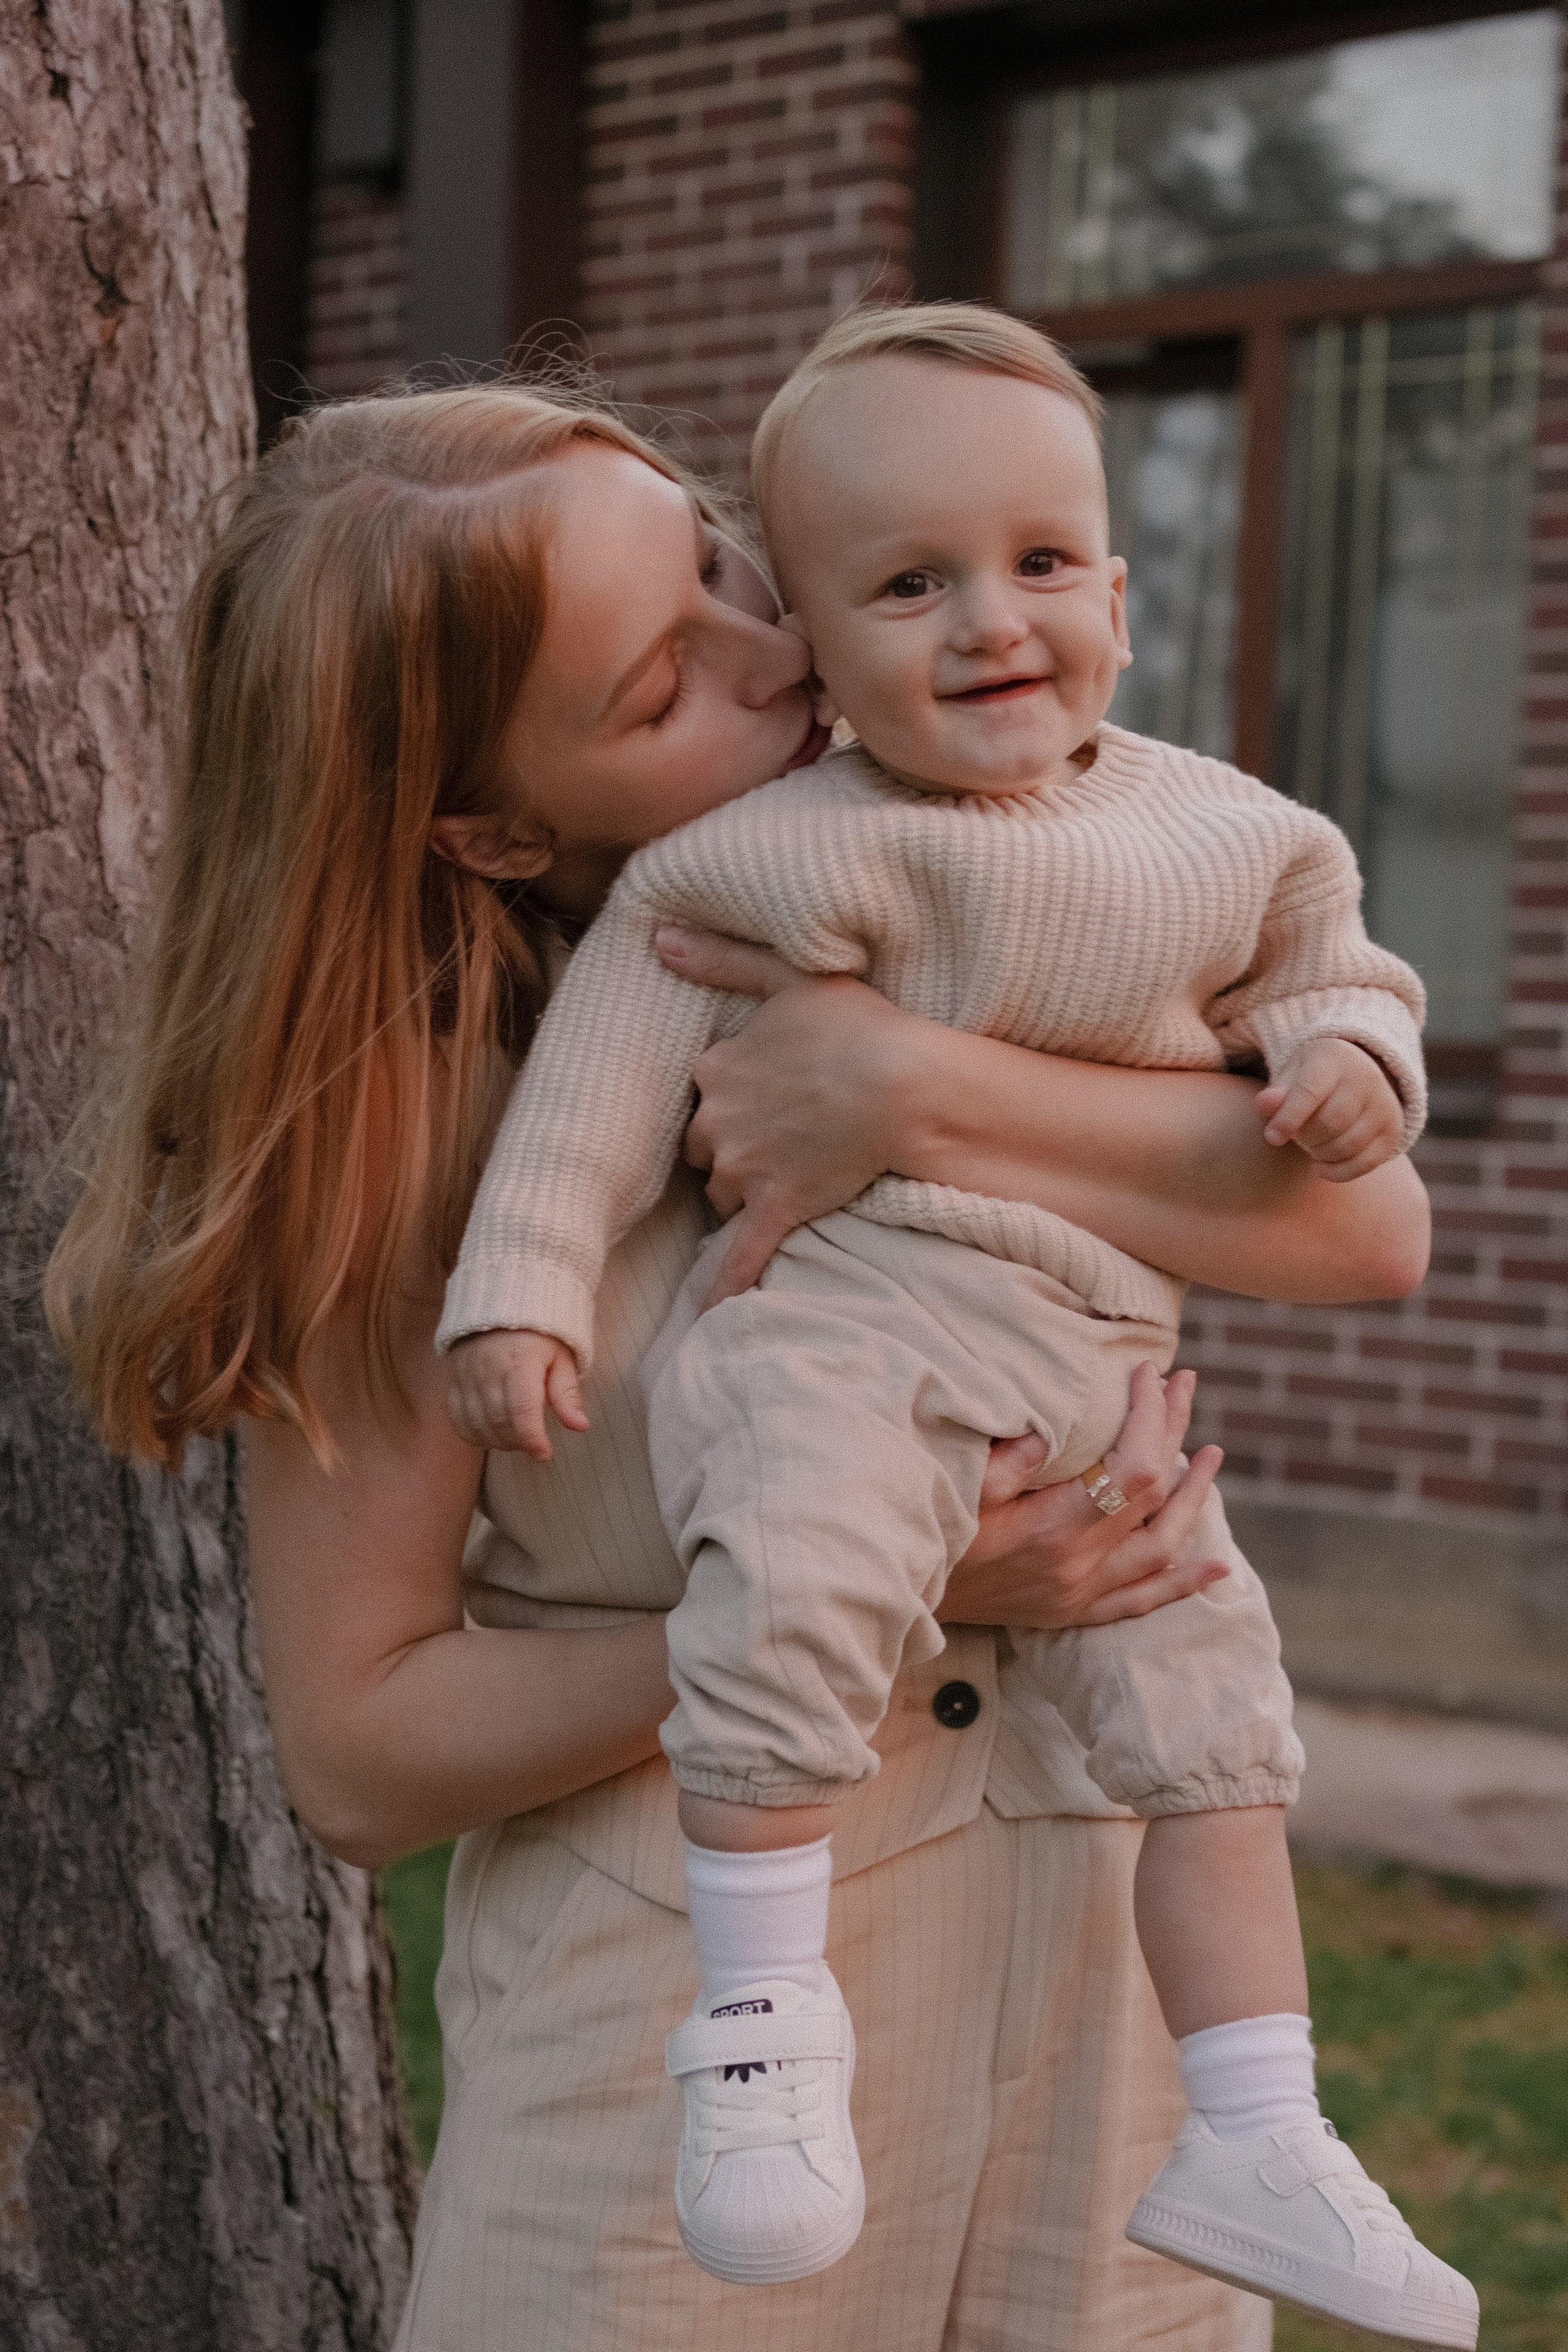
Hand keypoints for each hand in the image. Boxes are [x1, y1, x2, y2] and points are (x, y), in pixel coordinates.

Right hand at [444, 1328, 588, 1458]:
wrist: (500, 1305)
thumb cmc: (537, 1334)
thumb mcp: (561, 1357)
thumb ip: (567, 1394)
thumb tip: (580, 1425)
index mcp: (519, 1359)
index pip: (521, 1408)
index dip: (532, 1438)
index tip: (544, 1454)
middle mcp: (487, 1368)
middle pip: (499, 1421)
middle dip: (519, 1442)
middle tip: (535, 1443)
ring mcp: (465, 1375)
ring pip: (477, 1425)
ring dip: (499, 1442)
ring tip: (517, 1438)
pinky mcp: (452, 1381)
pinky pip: (458, 1420)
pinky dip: (475, 1435)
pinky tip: (493, 1434)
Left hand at [655, 925, 921, 1301]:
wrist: (903, 1084)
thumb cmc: (856, 1025)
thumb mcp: (787, 973)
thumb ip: (721, 957)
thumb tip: (657, 938)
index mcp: (717, 1067)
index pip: (702, 1094)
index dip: (728, 1099)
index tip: (759, 1098)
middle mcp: (717, 1121)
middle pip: (704, 1149)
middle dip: (730, 1150)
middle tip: (775, 1142)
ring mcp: (745, 1169)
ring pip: (723, 1195)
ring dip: (744, 1195)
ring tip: (784, 1185)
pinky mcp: (777, 1207)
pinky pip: (740, 1256)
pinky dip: (724, 1286)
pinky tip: (710, 1317)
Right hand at [938, 1364, 1228, 1629]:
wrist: (905, 1600)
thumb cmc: (929, 1537)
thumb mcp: (959, 1492)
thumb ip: (1005, 1463)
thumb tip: (1050, 1431)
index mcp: (1053, 1530)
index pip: (1130, 1468)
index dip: (1149, 1417)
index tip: (1147, 1374)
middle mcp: (1079, 1566)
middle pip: (1152, 1496)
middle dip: (1173, 1433)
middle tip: (1185, 1385)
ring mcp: (1081, 1594)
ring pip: (1162, 1548)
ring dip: (1193, 1499)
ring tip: (1210, 1457)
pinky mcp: (1073, 1612)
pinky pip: (1144, 1600)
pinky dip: (1184, 1582)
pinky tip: (1220, 1564)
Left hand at [1255, 1038, 1404, 1182]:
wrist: (1356, 1072)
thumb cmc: (1313, 1078)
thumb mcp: (1292, 1076)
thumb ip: (1276, 1093)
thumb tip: (1262, 1104)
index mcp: (1334, 1060)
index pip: (1311, 1093)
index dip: (1289, 1118)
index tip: (1272, 1138)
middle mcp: (1366, 1079)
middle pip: (1330, 1123)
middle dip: (1305, 1137)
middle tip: (1296, 1135)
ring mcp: (1384, 1105)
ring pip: (1348, 1145)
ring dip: (1320, 1155)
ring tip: (1310, 1146)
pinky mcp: (1393, 1129)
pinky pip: (1366, 1162)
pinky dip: (1339, 1172)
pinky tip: (1320, 1167)